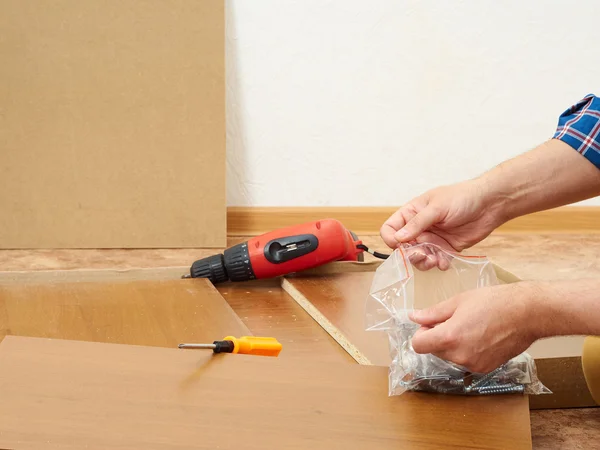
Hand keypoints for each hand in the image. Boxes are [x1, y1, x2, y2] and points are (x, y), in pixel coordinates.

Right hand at [380, 179, 503, 264]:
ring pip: (419, 257)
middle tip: (422, 255)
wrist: (490, 204)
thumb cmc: (462, 197)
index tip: (399, 245)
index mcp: (411, 213)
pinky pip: (436, 261)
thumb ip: (417, 223)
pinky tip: (445, 262)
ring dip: (423, 262)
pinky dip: (438, 264)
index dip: (391, 239)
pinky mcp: (446, 249)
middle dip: (410, 254)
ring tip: (434, 260)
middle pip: (403, 248)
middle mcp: (419, 228)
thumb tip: (397, 238)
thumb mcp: (436, 207)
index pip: (390, 229)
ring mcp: (432, 239)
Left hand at [408, 283, 538, 373]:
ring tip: (472, 326)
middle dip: (439, 336)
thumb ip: (433, 313)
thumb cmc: (495, 302)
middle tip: (456, 319)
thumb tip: (414, 317)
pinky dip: (467, 350)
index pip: (418, 345)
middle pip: (434, 350)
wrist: (527, 313)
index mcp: (449, 337)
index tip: (431, 323)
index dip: (422, 333)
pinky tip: (482, 336)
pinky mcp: (485, 368)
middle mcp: (459, 356)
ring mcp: (473, 365)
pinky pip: (466, 360)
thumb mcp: (458, 301)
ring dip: (453, 344)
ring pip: (450, 356)